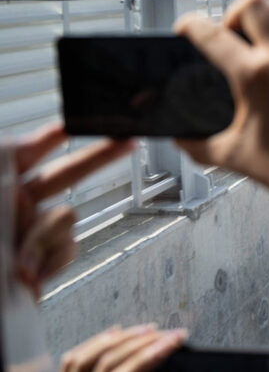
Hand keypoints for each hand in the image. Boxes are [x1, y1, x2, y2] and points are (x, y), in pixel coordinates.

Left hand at [11, 124, 133, 298]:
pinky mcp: (43, 260)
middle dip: (98, 156)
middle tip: (126, 141)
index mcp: (0, 187)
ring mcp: (32, 233)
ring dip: (48, 236)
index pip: (27, 152)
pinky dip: (52, 260)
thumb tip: (43, 165)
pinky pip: (67, 248)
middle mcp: (18, 206)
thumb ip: (6, 172)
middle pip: (65, 172)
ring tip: (21, 264)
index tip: (75, 123)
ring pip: (67, 218)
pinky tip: (32, 275)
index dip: (53, 136)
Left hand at [61, 325, 185, 371]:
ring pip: (92, 352)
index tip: (176, 339)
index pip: (131, 369)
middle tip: (171, 332)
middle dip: (146, 341)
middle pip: (113, 357)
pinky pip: (74, 357)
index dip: (156, 352)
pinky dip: (97, 341)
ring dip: (124, 337)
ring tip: (149, 329)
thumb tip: (163, 356)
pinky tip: (114, 332)